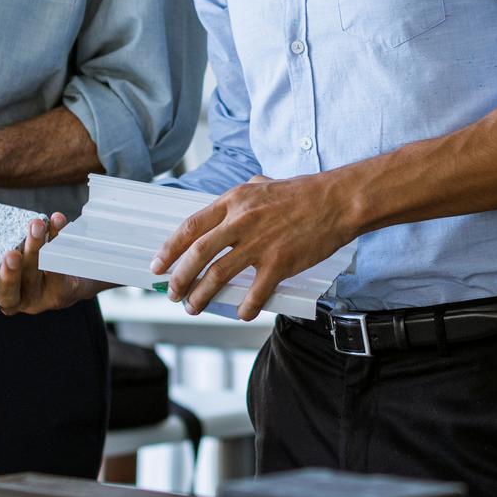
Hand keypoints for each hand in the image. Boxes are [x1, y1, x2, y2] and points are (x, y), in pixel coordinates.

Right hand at [0, 213, 101, 330]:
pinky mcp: (63, 289)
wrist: (69, 269)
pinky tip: (55, 220)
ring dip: (35, 248)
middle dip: (8, 275)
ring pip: (35, 276)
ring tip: (34, 225)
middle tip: (9, 254)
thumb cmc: (21, 260)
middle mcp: (15, 301)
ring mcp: (39, 297)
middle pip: (8, 295)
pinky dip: (58, 240)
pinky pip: (61, 265)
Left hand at [151, 173, 357, 319]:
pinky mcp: (280, 263)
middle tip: (173, 293)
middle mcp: (242, 222)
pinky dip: (244, 306)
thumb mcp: (263, 183)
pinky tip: (240, 312)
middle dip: (179, 278)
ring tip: (193, 307)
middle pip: (197, 254)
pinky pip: (255, 292)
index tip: (158, 265)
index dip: (169, 249)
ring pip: (218, 274)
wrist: (338, 201)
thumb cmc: (304, 193)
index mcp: (234, 201)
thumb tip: (226, 207)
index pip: (190, 227)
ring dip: (201, 295)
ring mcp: (260, 244)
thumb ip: (242, 196)